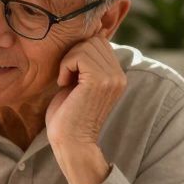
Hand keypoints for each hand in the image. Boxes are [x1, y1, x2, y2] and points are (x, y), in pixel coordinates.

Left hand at [45, 38, 124, 183]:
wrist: (71, 142)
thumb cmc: (68, 116)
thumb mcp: (79, 84)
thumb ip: (85, 64)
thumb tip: (80, 41)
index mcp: (117, 75)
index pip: (99, 42)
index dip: (79, 52)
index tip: (70, 75)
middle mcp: (119, 75)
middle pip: (94, 40)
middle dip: (73, 54)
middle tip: (66, 77)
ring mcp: (112, 77)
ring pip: (86, 45)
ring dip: (68, 60)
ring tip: (66, 81)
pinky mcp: (100, 81)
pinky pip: (79, 55)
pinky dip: (65, 66)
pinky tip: (63, 84)